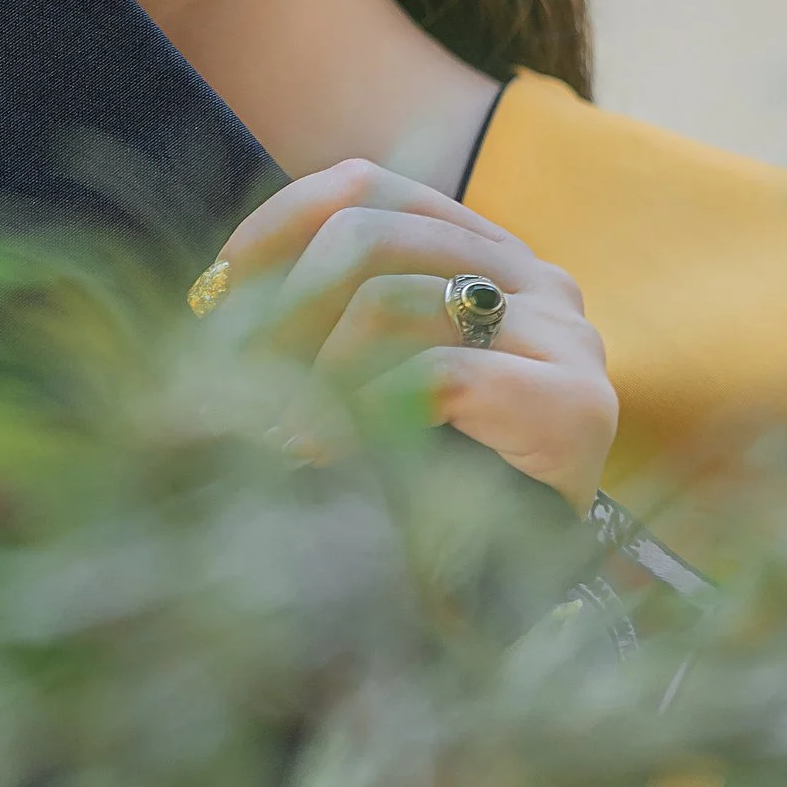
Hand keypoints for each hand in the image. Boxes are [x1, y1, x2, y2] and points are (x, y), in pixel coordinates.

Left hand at [201, 160, 617, 511]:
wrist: (502, 601)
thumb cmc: (419, 485)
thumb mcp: (357, 378)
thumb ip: (316, 317)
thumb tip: (210, 291)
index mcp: (482, 252)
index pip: (364, 185)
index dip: (273, 229)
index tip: (210, 295)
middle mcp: (533, 275)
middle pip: (368, 230)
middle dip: (279, 307)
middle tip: (234, 383)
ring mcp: (563, 336)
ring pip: (389, 297)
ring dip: (311, 373)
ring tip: (285, 436)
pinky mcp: (576, 406)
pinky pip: (436, 374)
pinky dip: (363, 415)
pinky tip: (330, 458)